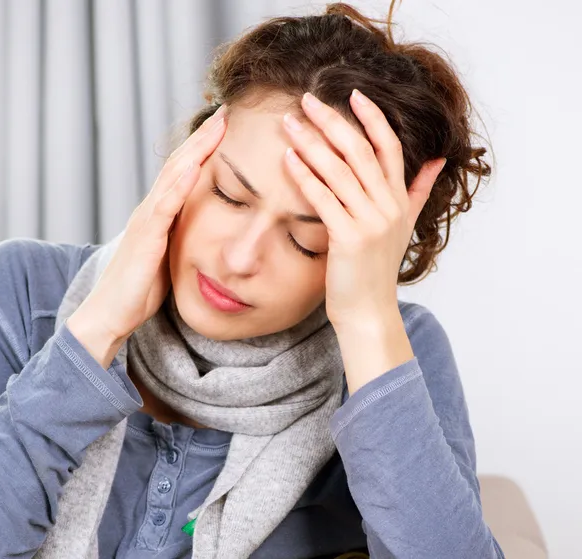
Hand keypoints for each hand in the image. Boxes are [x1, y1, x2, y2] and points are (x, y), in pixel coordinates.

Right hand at [73, 105, 227, 343]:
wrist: (111, 312)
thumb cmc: (142, 287)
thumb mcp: (170, 254)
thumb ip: (183, 235)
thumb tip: (206, 228)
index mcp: (160, 213)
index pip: (185, 172)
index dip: (204, 148)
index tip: (227, 127)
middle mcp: (152, 209)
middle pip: (180, 165)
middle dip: (203, 138)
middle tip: (226, 112)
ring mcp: (147, 221)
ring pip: (172, 177)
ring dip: (195, 150)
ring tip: (216, 127)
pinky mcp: (145, 239)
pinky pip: (163, 208)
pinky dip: (178, 186)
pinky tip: (193, 168)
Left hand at [282, 90, 445, 329]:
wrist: (369, 311)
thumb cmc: (378, 268)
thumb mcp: (404, 226)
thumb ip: (418, 191)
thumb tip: (436, 161)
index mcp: (399, 200)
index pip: (389, 147)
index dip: (372, 118)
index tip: (353, 94)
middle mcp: (388, 206)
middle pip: (359, 151)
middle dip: (332, 121)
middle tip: (307, 100)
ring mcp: (370, 222)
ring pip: (338, 171)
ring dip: (311, 143)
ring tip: (289, 123)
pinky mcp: (349, 239)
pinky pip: (323, 199)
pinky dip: (305, 176)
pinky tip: (288, 159)